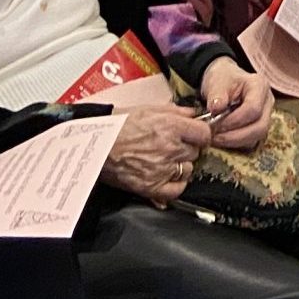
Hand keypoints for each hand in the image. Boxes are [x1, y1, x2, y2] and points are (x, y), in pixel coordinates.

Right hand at [100, 103, 221, 206]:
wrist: (94, 146)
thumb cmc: (117, 126)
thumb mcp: (148, 109)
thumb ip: (176, 111)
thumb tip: (195, 113)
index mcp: (171, 126)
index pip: (205, 134)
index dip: (200, 134)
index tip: (195, 135)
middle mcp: (170, 148)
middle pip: (196, 151)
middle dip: (186, 148)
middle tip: (170, 146)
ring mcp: (163, 169)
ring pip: (188, 169)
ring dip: (180, 165)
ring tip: (164, 160)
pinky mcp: (152, 186)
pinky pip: (177, 189)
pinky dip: (175, 184)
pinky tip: (167, 176)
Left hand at [198, 57, 272, 150]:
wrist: (224, 80)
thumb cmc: (222, 79)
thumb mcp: (217, 82)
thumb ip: (216, 94)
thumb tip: (216, 109)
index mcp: (260, 86)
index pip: (253, 109)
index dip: (234, 120)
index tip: (215, 124)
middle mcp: (268, 102)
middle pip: (260, 126)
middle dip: (236, 136)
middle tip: (215, 137)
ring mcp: (266, 115)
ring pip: (258, 137)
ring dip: (236, 141)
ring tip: (216, 139)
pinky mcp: (259, 126)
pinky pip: (252, 140)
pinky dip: (236, 143)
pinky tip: (222, 140)